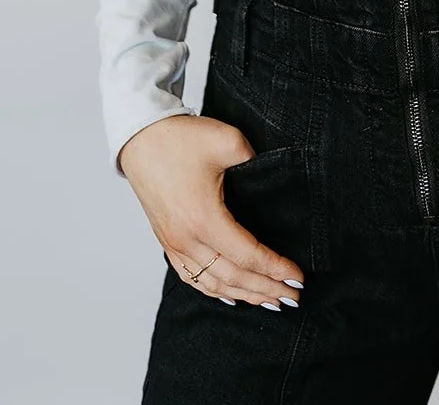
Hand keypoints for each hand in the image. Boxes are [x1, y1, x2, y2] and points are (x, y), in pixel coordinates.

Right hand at [118, 114, 305, 309]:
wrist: (140, 137)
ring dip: (243, 294)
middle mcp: (187, 239)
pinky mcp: (167, 240)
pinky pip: (192, 277)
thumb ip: (255, 159)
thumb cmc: (180, 138)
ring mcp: (174, 243)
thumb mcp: (227, 140)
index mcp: (203, 219)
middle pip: (232, 277)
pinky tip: (230, 294)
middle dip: (266, 289)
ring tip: (270, 300)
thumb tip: (271, 174)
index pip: (247, 256)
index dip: (275, 269)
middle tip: (293, 295)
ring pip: (212, 283)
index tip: (298, 277)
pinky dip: (214, 290)